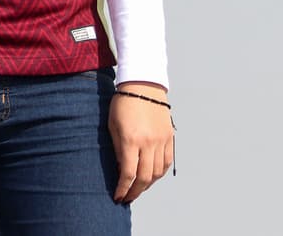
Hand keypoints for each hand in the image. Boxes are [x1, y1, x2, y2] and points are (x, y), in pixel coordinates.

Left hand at [109, 83, 173, 202]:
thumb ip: (117, 149)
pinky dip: (160, 173)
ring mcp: (161, 140)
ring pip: (158, 172)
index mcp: (131, 140)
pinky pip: (167, 162)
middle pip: (145, 178)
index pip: (128, 173)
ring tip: (138, 188)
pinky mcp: (170, 137)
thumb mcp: (112, 125)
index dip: (123, 189)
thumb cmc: (123, 103)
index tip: (118, 197)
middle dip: (135, 191)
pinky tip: (152, 176)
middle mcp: (148, 143)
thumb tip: (120, 170)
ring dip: (148, 184)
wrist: (143, 85)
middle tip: (128, 198)